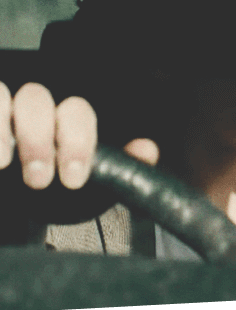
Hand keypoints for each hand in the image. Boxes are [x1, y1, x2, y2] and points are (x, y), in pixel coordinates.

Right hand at [1, 81, 158, 190]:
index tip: (74, 178)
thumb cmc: (54, 194)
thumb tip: (147, 150)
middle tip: (39, 180)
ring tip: (2, 165)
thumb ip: (119, 166)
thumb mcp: (90, 186)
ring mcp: (2, 115)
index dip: (76, 142)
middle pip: (35, 100)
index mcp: (65, 121)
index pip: (76, 113)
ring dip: (1, 130)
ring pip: (1, 97)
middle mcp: (32, 112)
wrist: (16, 212)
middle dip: (38, 139)